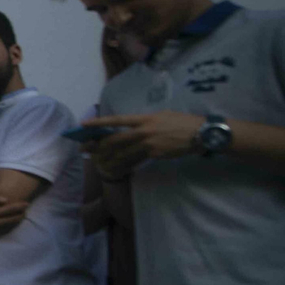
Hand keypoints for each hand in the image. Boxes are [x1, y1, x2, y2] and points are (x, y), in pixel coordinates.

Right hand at [0, 193, 28, 235]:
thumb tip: (6, 200)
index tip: (27, 204)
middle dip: (20, 214)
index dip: (19, 207)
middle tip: (26, 210)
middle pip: (12, 219)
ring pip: (9, 226)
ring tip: (21, 216)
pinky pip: (4, 231)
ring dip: (16, 221)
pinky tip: (12, 223)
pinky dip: (10, 227)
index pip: (9, 209)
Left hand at [85, 112, 203, 174]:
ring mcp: (149, 143)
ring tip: (98, 163)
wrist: (200, 133)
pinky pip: (135, 161)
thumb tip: (131, 127)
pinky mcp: (155, 154)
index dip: (99, 122)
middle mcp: (144, 130)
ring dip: (109, 159)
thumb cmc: (182, 123)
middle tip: (85, 150)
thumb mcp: (161, 116)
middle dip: (97, 145)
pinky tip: (116, 168)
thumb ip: (145, 122)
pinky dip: (124, 165)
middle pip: (115, 139)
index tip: (84, 124)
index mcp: (145, 118)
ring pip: (123, 153)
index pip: (117, 120)